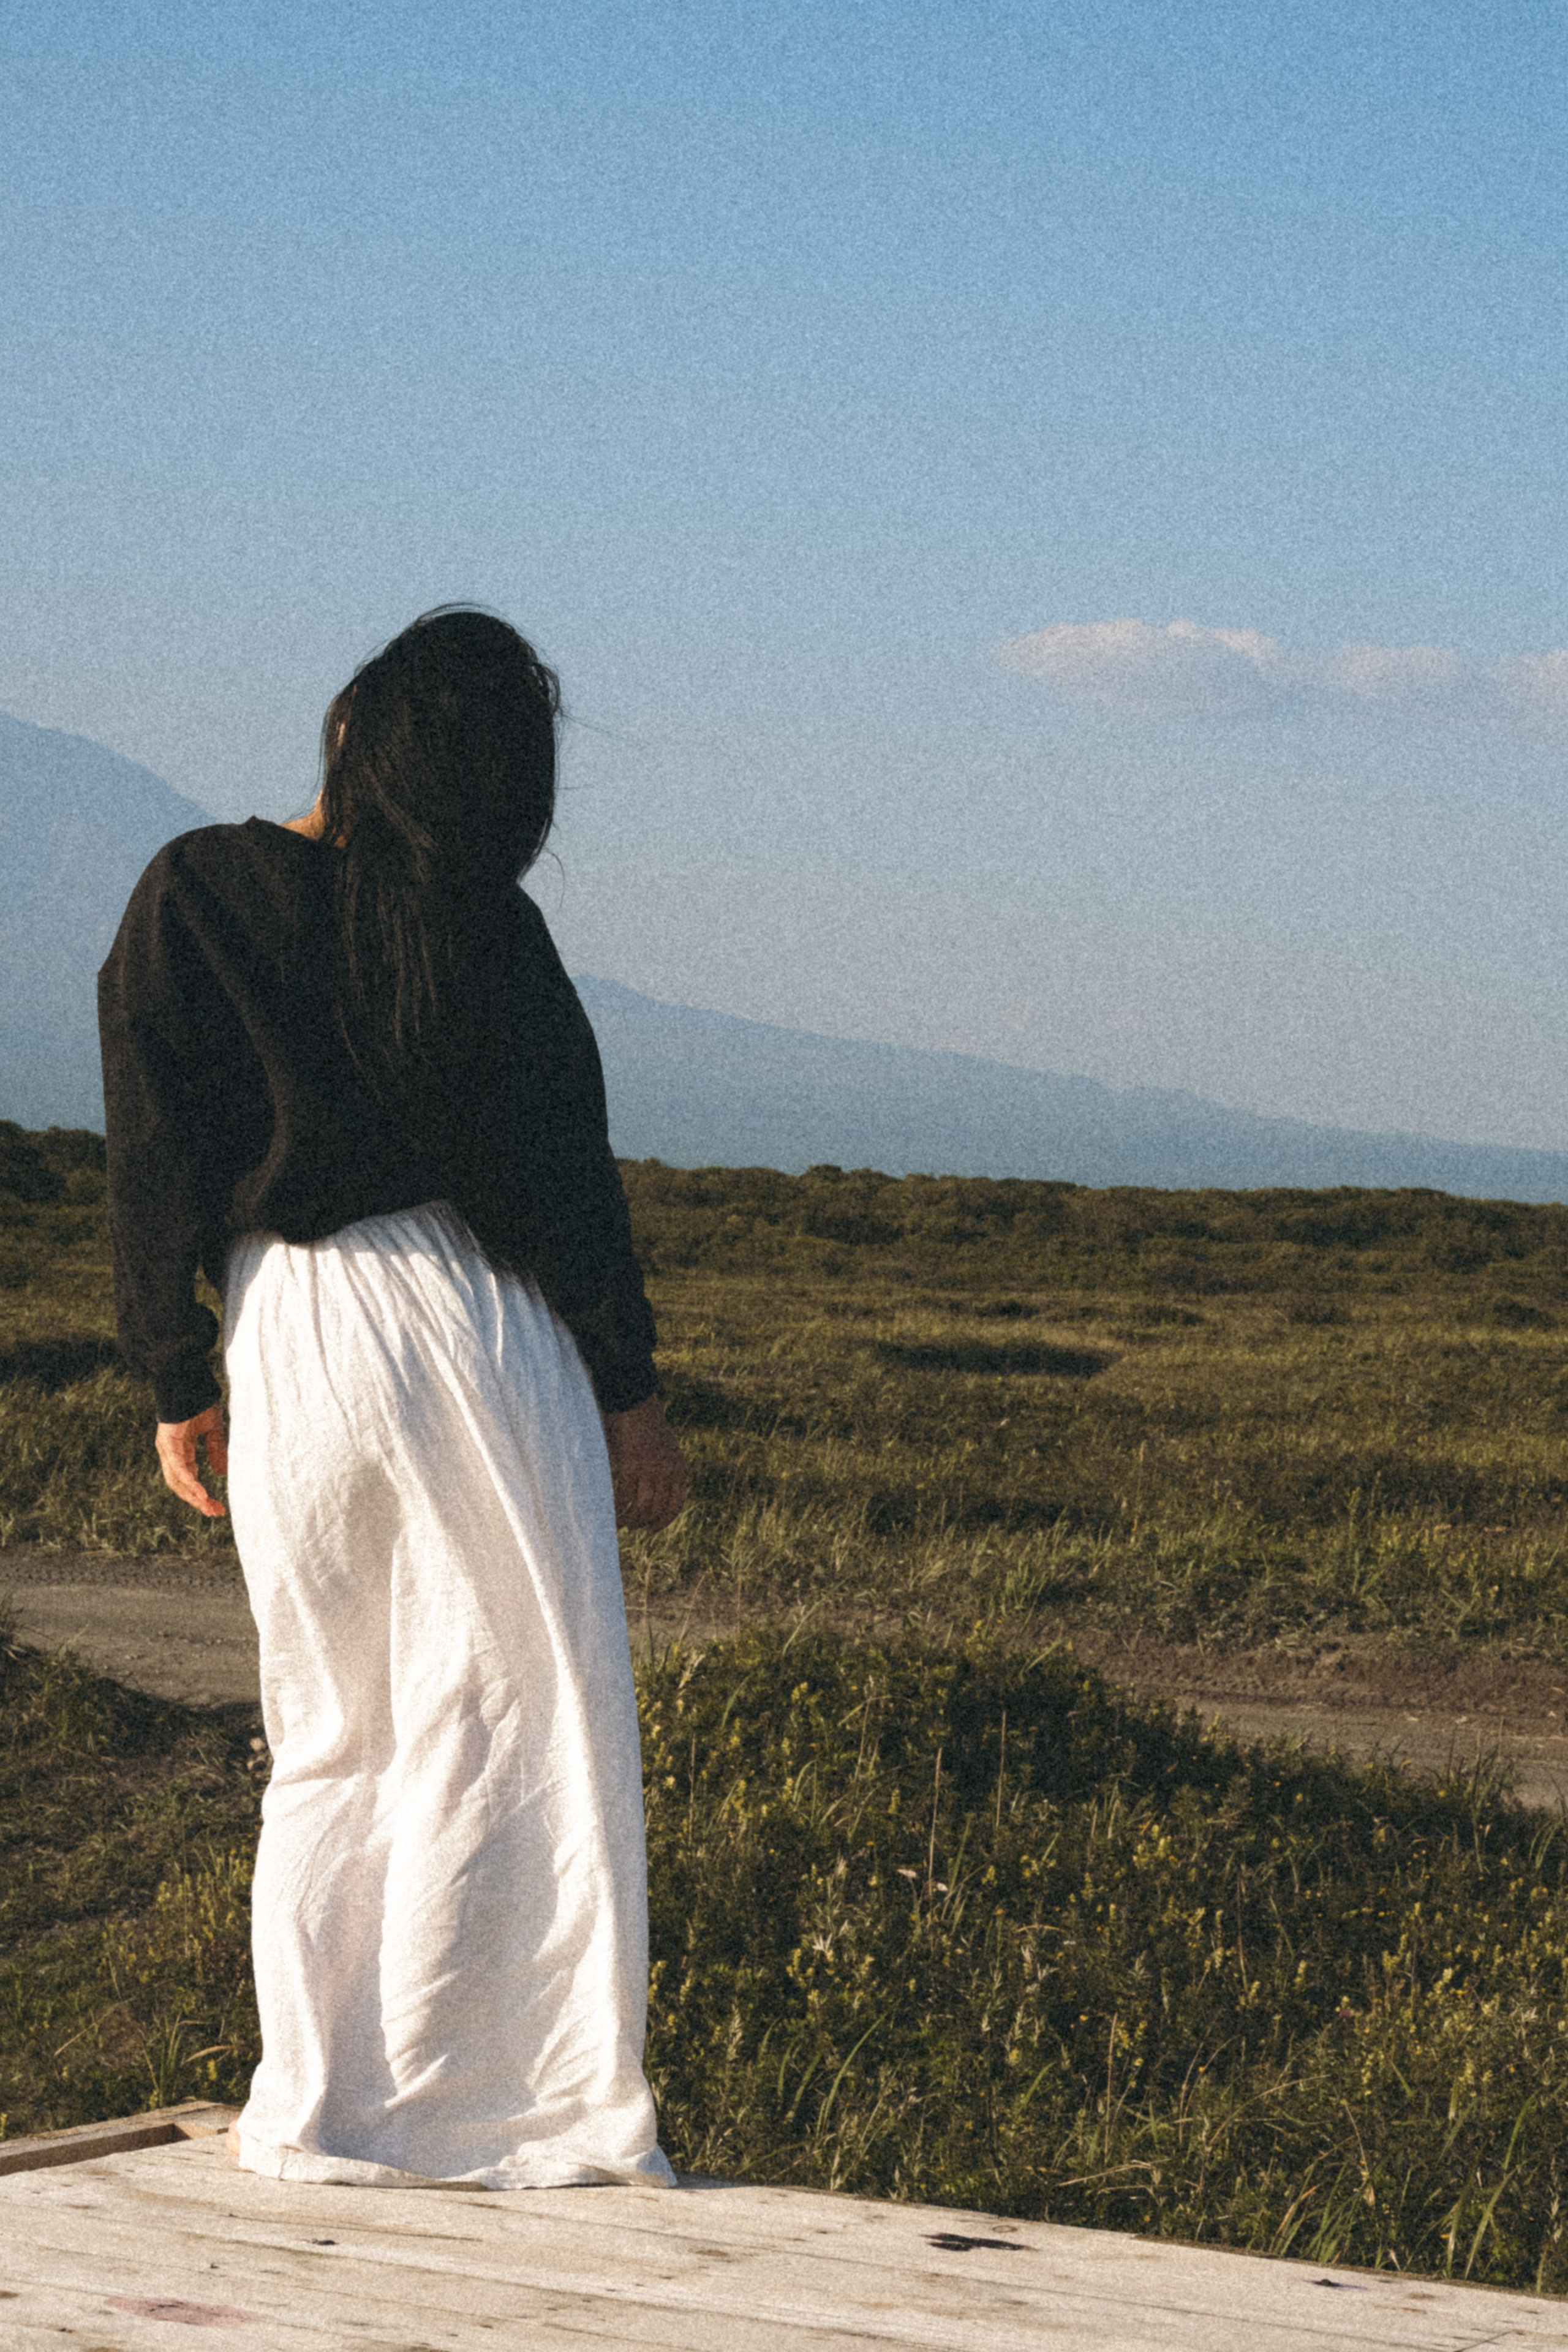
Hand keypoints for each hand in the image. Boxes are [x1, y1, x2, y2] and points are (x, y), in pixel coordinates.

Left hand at [155, 1403, 228, 1516]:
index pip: (189, 1478)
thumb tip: (222, 1473)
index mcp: (180, 1450)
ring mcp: (167, 1449)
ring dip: (194, 1497)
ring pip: (178, 1481)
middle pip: (181, 1485)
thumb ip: (216, 1451)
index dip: (201, 1494)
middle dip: (197, 1501)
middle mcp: (170, 1453)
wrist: (187, 1379)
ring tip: (210, 1508)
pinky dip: (191, 1483)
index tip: (216, 1506)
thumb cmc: (199, 1400)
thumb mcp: (213, 1430)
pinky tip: (202, 1494)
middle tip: (216, 1512)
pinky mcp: (169, 1444)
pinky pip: (180, 1469)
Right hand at [603, 1395, 686, 1531]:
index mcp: (679, 1466)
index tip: (651, 1530)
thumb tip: (649, 1498)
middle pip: (657, 1509)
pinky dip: (617, 1510)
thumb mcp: (662, 1448)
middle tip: (631, 1527)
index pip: (676, 1504)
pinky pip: (624, 1497)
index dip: (663, 1521)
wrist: (634, 1400)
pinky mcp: (631, 1464)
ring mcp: (650, 1468)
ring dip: (630, 1520)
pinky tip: (611, 1515)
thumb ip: (661, 1470)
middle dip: (643, 1522)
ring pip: (641, 1507)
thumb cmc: (644, 1424)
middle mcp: (668, 1470)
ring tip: (620, 1523)